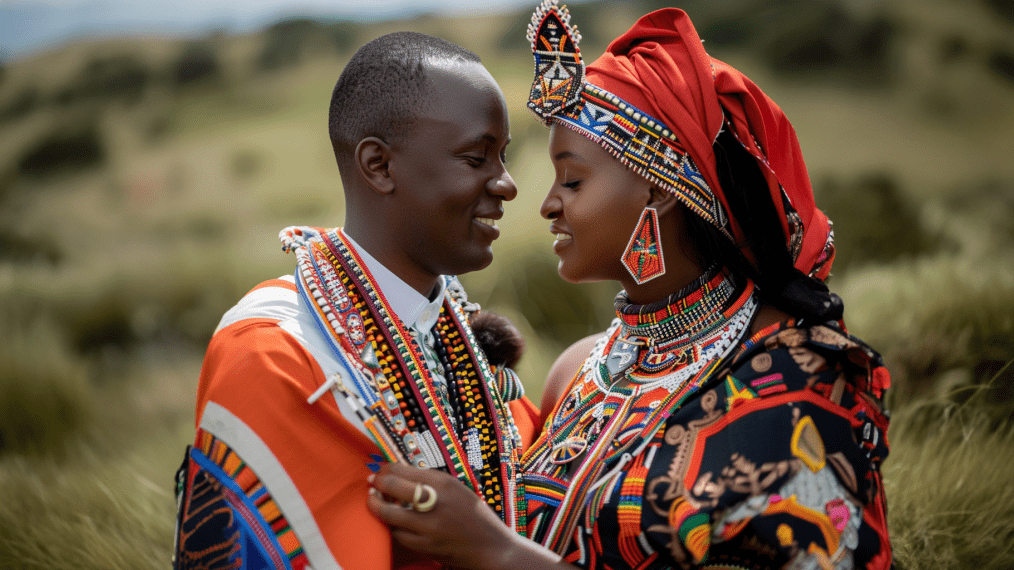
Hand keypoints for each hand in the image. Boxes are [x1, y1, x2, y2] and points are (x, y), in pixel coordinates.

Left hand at [366, 462, 516, 569]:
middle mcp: (436, 502)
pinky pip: (398, 534)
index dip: (387, 469)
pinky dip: (392, 526)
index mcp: (444, 484)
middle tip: (372, 482)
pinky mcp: (425, 546)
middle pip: (393, 487)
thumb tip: (400, 474)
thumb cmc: (474, 515)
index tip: (381, 470)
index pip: (404, 470)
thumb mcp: (457, 489)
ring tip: (374, 500)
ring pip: (389, 514)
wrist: (490, 546)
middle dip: (378, 483)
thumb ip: (431, 481)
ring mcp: (429, 526)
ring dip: (377, 505)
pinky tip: (392, 520)